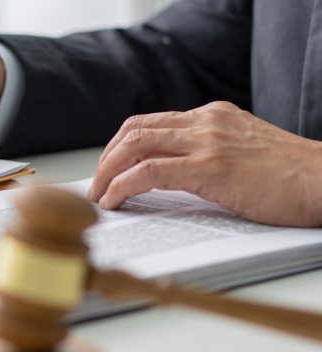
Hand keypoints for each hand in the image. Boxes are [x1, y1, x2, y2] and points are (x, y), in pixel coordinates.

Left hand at [88, 101, 321, 226]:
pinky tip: (115, 201)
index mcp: (213, 116)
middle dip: (107, 158)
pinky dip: (122, 186)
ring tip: (100, 196)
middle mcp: (205, 122)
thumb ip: (209, 153)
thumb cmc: (291, 178)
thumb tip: (170, 176)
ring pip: (134, 146)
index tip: (109, 168)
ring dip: (107, 173)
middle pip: (134, 130)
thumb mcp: (243, 152)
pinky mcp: (209, 167)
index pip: (151, 122)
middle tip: (97, 184)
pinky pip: (148, 172)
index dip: (121, 146)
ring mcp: (206, 142)